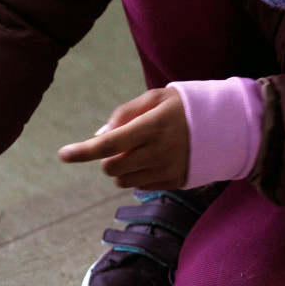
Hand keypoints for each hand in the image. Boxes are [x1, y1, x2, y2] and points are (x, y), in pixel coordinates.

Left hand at [58, 88, 188, 189]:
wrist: (222, 126)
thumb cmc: (180, 108)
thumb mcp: (154, 98)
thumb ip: (124, 114)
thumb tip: (99, 134)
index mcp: (152, 126)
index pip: (109, 143)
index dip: (83, 151)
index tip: (62, 155)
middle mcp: (159, 152)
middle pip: (112, 168)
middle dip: (108, 159)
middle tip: (122, 145)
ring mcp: (167, 170)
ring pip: (123, 181)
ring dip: (122, 169)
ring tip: (140, 152)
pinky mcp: (174, 183)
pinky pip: (140, 187)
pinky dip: (138, 176)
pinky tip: (152, 161)